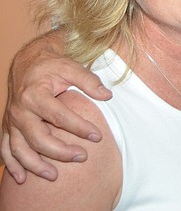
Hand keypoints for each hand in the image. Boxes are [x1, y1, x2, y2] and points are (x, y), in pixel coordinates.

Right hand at [1, 31, 111, 183]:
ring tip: (54, 176)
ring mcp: (11, 121)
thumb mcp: (71, 67)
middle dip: (60, 151)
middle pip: (38, 138)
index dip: (80, 128)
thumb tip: (107, 96)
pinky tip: (21, 179)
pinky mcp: (7, 128)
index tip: (98, 136)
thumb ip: (89, 81)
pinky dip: (12, 165)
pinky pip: (5, 150)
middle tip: (82, 157)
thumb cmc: (51, 66)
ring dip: (35, 165)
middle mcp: (20, 110)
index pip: (60, 116)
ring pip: (20, 149)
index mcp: (36, 95)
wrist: (27, 64)